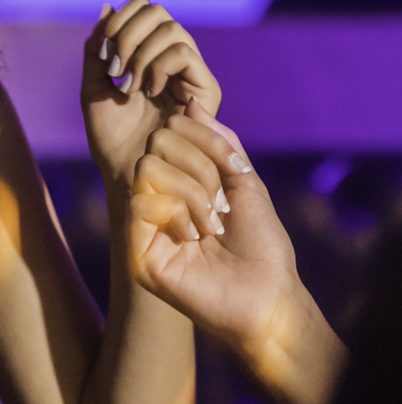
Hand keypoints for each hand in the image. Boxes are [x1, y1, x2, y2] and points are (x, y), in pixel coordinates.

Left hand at [82, 0, 221, 190]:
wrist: (128, 173)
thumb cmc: (110, 138)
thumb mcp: (94, 87)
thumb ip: (97, 49)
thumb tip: (106, 6)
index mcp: (146, 55)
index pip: (142, 9)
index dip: (121, 18)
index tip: (104, 50)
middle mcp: (171, 60)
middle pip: (158, 11)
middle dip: (128, 32)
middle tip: (115, 66)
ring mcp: (190, 74)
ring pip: (172, 29)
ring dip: (141, 53)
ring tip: (129, 85)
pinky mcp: (206, 90)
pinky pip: (184, 53)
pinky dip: (159, 65)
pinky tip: (149, 90)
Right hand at [126, 100, 303, 354]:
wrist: (267, 297)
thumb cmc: (262, 245)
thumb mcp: (246, 182)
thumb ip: (220, 143)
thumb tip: (191, 106)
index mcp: (182, 180)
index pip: (172, 129)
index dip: (203, 139)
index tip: (233, 168)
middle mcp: (159, 196)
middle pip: (158, 142)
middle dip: (199, 166)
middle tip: (220, 203)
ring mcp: (144, 222)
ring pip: (147, 167)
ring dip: (191, 191)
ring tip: (210, 224)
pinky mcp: (136, 248)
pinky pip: (140, 202)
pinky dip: (175, 212)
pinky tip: (194, 237)